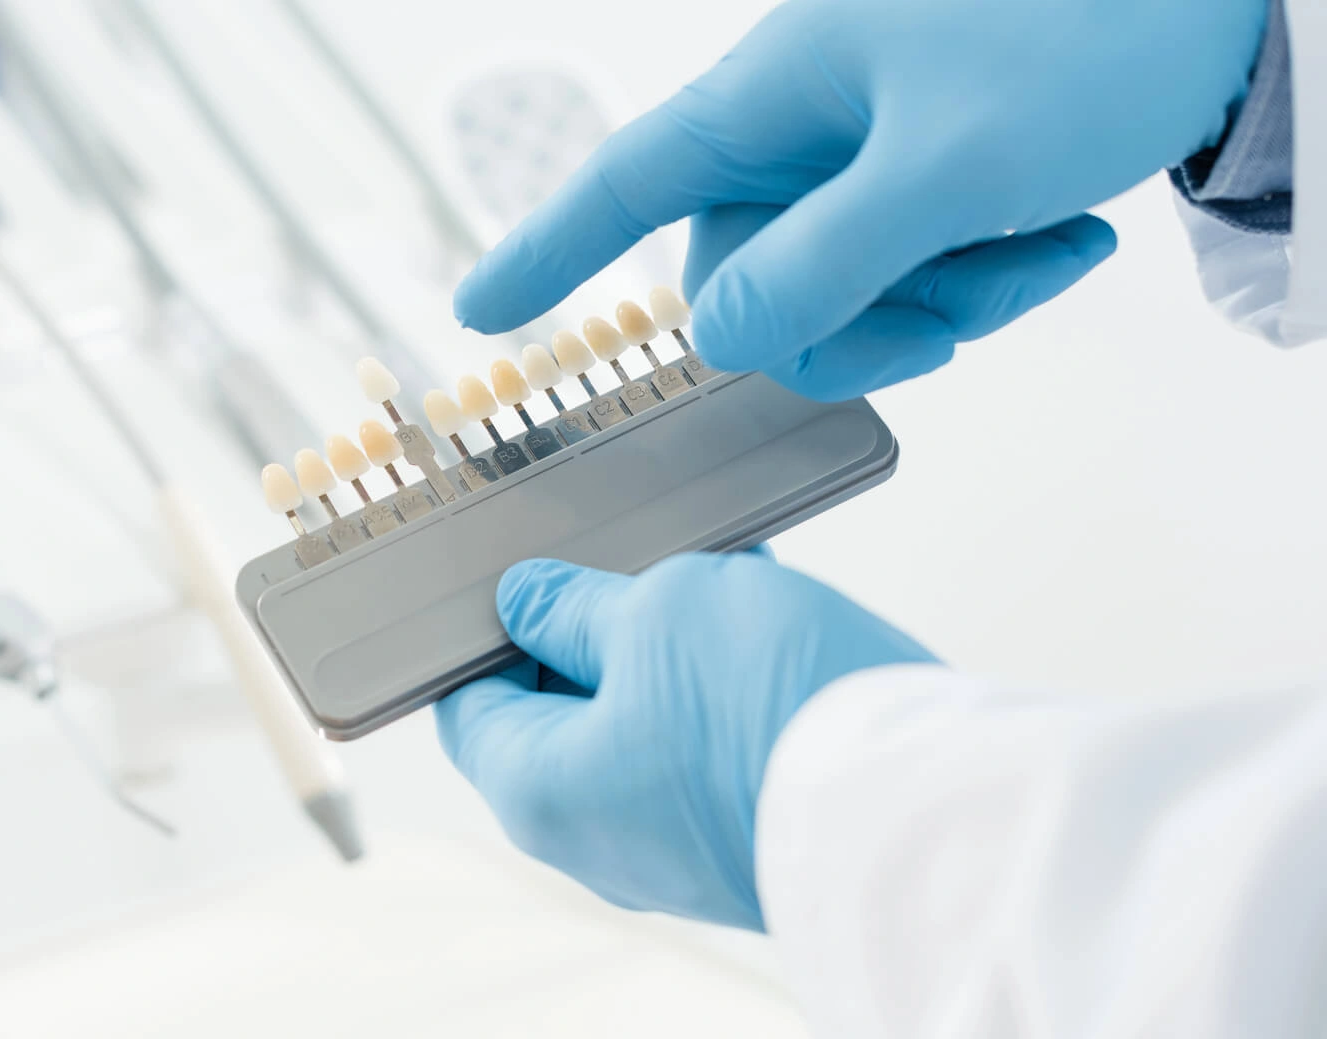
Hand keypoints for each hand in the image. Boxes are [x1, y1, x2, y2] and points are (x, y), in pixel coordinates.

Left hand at [436, 554, 934, 929]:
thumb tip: (526, 601)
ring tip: (720, 574)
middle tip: (640, 559)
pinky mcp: (750, 845)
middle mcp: (595, 841)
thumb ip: (578, 604)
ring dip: (674, 650)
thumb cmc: (773, 717)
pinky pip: (714, 754)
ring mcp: (676, 853)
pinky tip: (767, 618)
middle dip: (596, 630)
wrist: (932, 818)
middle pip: (561, 716)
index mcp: (537, 792)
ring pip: (648, 729)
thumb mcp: (658, 611)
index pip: (468, 704)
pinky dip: (726, 689)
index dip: (488, 629)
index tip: (528, 572)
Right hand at [453, 0, 1266, 400]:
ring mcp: (865, 150)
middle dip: (851, 320)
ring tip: (1039, 251)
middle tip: (951, 316)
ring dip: (939, 301)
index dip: (548, 250)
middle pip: (747, 275)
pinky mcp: (925, 172)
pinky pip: (903, 269)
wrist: (1222, 4)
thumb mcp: (945, 170)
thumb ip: (816, 267)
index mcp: (776, 93)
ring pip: (835, 286)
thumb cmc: (1090, 35)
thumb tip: (718, 340)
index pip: (626, 181)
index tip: (482, 311)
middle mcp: (804, 122)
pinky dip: (978, 279)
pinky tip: (1060, 238)